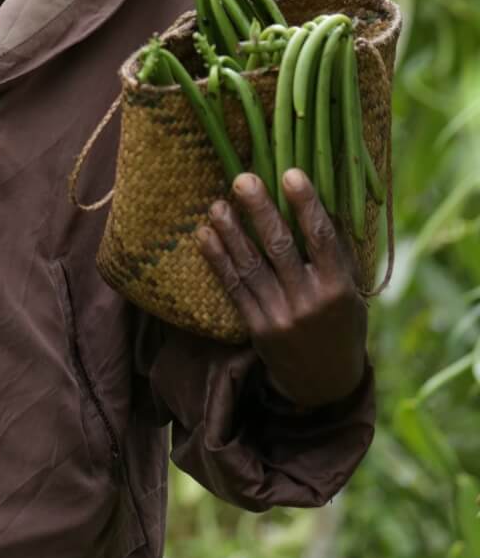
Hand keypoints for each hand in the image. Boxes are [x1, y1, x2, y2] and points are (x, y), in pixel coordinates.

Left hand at [195, 169, 367, 408]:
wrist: (325, 383)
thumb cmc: (342, 325)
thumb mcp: (352, 293)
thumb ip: (337, 253)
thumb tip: (319, 201)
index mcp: (339, 288)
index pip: (321, 239)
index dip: (306, 205)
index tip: (291, 173)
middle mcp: (309, 302)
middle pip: (280, 248)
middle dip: (260, 211)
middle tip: (242, 178)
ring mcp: (280, 316)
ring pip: (251, 266)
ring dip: (231, 232)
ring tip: (216, 204)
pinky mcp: (257, 327)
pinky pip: (234, 287)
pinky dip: (218, 260)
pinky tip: (205, 236)